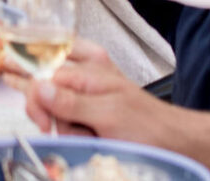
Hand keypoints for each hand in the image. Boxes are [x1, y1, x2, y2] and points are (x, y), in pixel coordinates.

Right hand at [8, 40, 166, 141]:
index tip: (43, 124)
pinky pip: (66, 121)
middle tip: (60, 130)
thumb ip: (72, 101)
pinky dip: (74, 135)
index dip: (36, 101)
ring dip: (66, 130)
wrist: (173, 143)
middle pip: (42, 89)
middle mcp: (84, 75)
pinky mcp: (88, 110)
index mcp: (88, 67)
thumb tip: (39, 87)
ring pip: (53, 110)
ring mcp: (86, 93)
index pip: (41, 75)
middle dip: (50, 116)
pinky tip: (89, 138)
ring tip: (91, 137)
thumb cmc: (148, 126)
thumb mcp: (108, 114)